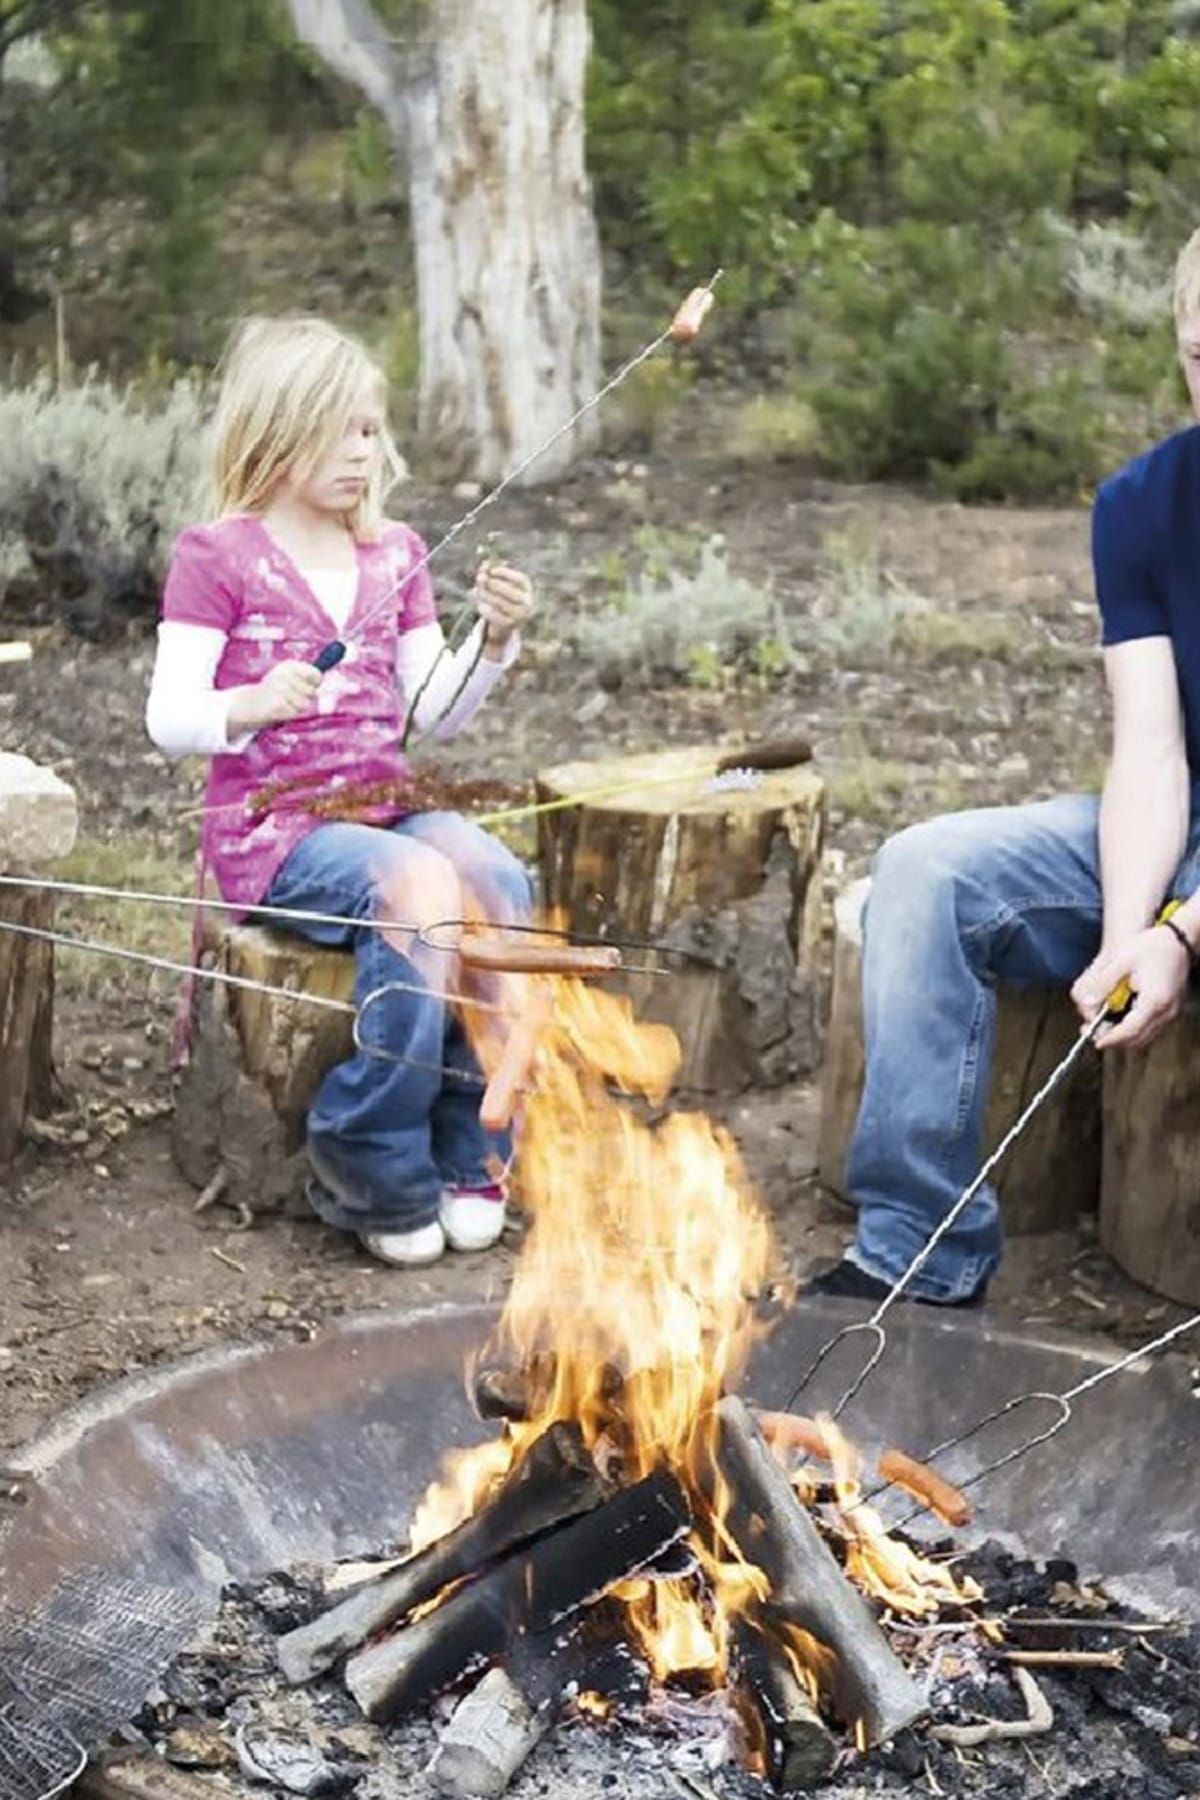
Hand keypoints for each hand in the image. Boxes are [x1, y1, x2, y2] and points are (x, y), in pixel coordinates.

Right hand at [238, 660, 322, 731]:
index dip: (316, 684)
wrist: (251, 703)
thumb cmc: (276, 691)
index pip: (316, 674)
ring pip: (305, 704)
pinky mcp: (277, 703)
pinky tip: (279, 709)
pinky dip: (289, 714)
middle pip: (312, 692)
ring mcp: (280, 689)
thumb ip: (309, 678)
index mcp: (289, 665)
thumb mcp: (291, 678)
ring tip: (284, 703)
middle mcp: (284, 674)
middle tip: (290, 697)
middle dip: (305, 698)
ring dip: (296, 708)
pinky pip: (295, 713)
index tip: (311, 687)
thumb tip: (333, 678)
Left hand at [474, 562, 533, 658]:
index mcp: (527, 589)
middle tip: (479, 578)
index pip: (520, 579)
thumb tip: (484, 564)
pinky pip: (493, 614)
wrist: (506, 623)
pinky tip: (479, 604)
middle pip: (509, 591)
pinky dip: (484, 607)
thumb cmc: (502, 597)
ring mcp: (520, 615)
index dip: (506, 573)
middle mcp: (527, 603)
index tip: (491, 570)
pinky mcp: (510, 625)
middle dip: (492, 583)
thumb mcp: (499, 583)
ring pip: (499, 602)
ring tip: (476, 590)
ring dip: (485, 594)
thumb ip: (491, 572)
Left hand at [1071, 925, 1190, 1049]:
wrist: (1179, 938)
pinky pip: (1153, 1028)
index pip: (1130, 1031)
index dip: (1111, 1039)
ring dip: (1126, 1037)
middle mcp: (1166, 1011)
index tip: (1095, 1041)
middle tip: (1094, 1034)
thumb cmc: (1152, 946)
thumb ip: (1102, 984)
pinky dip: (1136, 1029)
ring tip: (1104, 1028)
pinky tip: (1121, 1020)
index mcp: (1154, 1001)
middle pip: (1138, 1039)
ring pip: (1146, 1037)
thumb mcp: (1121, 962)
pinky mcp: (1172, 1009)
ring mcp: (1172, 1012)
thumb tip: (1086, 1002)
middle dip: (1116, 1041)